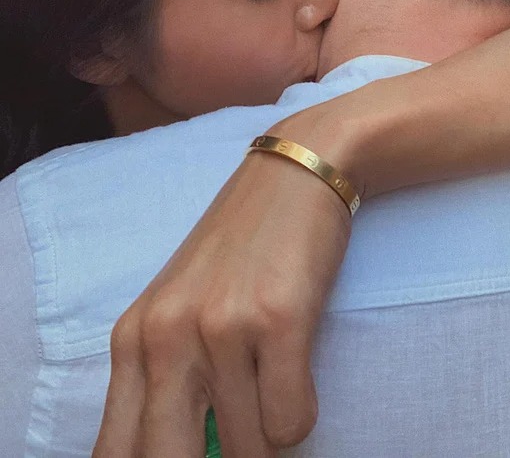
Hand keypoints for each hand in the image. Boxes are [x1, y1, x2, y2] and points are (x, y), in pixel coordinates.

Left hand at [93, 148, 350, 457]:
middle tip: (241, 445)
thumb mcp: (181, 308)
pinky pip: (290, 422)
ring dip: (268, 437)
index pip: (115, 453)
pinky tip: (297, 370)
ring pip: (248, 449)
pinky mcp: (278, 319)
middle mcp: (167, 334)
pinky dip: (299, 415)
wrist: (295, 175)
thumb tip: (180, 454)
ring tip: (274, 386)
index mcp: (133, 337)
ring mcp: (221, 325)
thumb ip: (164, 379)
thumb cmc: (241, 248)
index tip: (195, 455)